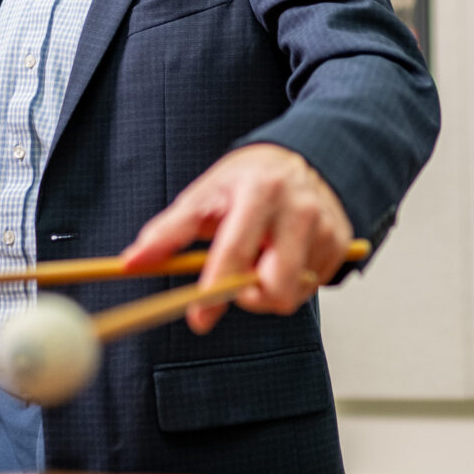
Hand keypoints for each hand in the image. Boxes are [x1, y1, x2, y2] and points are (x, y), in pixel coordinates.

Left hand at [121, 143, 350, 333]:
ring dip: (268, 291)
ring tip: (260, 261)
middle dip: (249, 298)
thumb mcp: (205, 196)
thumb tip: (132, 262)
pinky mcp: (342, 243)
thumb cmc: (247, 180)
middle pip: (276, 287)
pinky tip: (283, 256)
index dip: (214, 290)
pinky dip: (291, 282)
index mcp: (261, 191)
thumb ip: (168, 231)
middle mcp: (299, 209)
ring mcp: (326, 227)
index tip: (198, 318)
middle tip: (234, 284)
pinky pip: (311, 287)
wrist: (303, 155)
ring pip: (293, 294)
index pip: (236, 251)